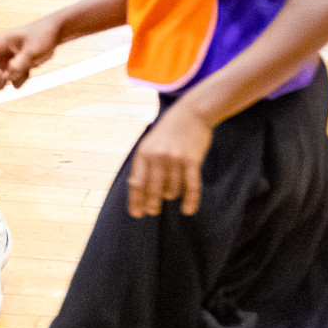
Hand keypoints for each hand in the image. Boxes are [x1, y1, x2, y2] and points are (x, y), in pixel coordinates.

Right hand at [0, 17, 60, 89]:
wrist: (53, 35)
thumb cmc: (41, 36)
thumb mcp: (32, 48)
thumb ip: (20, 62)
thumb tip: (8, 76)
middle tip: (2, 75)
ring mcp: (4, 63)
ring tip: (12, 78)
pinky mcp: (14, 71)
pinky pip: (9, 83)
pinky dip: (17, 82)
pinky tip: (28, 72)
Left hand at [127, 102, 212, 217]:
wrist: (190, 114)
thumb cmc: (168, 132)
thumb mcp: (149, 144)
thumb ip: (144, 164)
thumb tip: (137, 189)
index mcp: (144, 153)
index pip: (136, 183)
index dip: (136, 201)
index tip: (136, 214)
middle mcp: (157, 157)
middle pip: (153, 189)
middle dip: (151, 204)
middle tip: (152, 211)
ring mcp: (175, 159)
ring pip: (172, 189)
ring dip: (171, 196)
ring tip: (170, 196)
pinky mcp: (192, 161)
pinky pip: (191, 187)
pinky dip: (190, 200)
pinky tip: (188, 210)